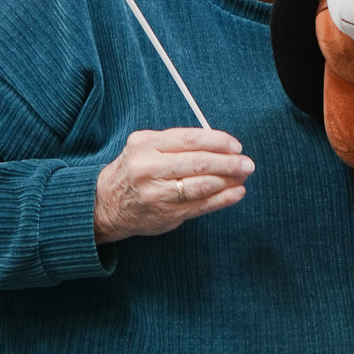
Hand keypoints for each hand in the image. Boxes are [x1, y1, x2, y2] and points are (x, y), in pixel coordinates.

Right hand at [94, 128, 253, 243]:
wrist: (106, 204)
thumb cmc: (135, 169)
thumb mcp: (145, 146)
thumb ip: (177, 142)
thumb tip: (220, 143)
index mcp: (146, 145)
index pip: (190, 139)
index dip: (218, 141)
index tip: (236, 145)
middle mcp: (148, 169)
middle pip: (198, 163)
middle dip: (229, 162)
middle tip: (247, 163)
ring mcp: (156, 194)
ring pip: (201, 186)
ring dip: (229, 181)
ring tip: (243, 176)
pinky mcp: (165, 214)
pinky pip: (201, 206)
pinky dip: (223, 199)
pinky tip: (236, 192)